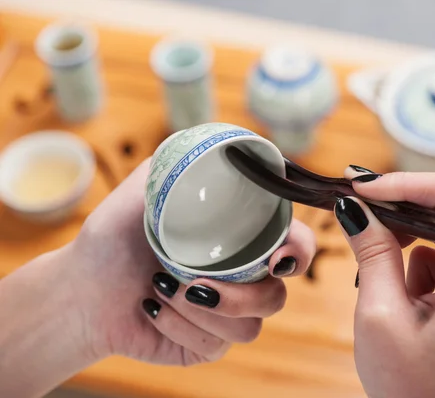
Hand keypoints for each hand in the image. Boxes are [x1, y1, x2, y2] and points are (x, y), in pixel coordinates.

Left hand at [65, 158, 316, 364]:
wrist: (82, 292)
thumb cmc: (111, 241)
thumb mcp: (139, 194)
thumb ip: (174, 167)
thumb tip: (210, 143)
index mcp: (238, 242)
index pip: (293, 246)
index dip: (299, 252)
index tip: (276, 256)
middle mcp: (240, 280)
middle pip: (278, 296)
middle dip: (244, 294)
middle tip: (200, 281)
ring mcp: (226, 316)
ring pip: (249, 327)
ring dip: (201, 310)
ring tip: (161, 287)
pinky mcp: (208, 345)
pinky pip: (216, 345)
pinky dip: (179, 326)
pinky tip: (153, 308)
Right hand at [336, 167, 434, 397]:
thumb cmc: (414, 390)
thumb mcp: (381, 316)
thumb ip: (371, 252)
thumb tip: (353, 205)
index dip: (403, 182)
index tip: (359, 187)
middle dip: (403, 207)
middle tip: (359, 215)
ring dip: (410, 239)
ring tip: (384, 277)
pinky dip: (422, 263)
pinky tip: (407, 298)